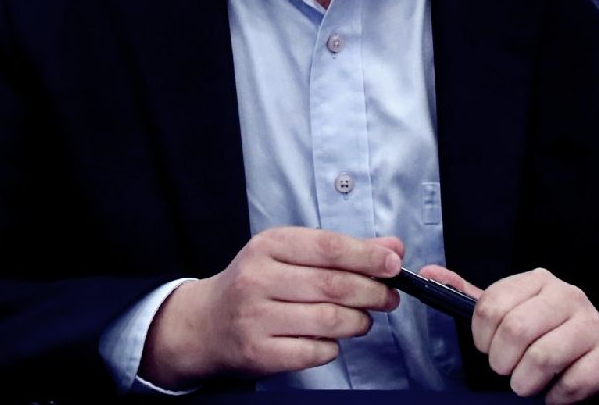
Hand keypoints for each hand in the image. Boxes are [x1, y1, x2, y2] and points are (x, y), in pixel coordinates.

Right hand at [140, 227, 403, 386]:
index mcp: (269, 245)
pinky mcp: (259, 353)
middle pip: (333, 285)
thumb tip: (392, 247)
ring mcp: (256, 318)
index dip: (368, 256)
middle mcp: (258, 279)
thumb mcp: (289, 254)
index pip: (329, 247)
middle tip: (389, 296)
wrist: (204, 324)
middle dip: (372, 291)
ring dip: (358, 321)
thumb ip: (342, 250)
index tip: (394, 264)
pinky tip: (331, 339)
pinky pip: (314, 351)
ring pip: (329, 320)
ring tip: (363, 319)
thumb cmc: (256, 284)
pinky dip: (333, 346)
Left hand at [418, 265, 598, 404]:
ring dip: (526, 383)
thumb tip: (429, 274)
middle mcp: (567, 296)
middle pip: (514, 331)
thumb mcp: (513, 312)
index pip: (490, 305)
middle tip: (509, 370)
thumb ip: (473, 298)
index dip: (482, 337)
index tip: (489, 347)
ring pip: (541, 359)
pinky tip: (557, 390)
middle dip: (502, 362)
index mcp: (539, 281)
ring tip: (530, 383)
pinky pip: (569, 385)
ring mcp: (592, 325)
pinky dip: (554, 397)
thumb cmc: (553, 336)